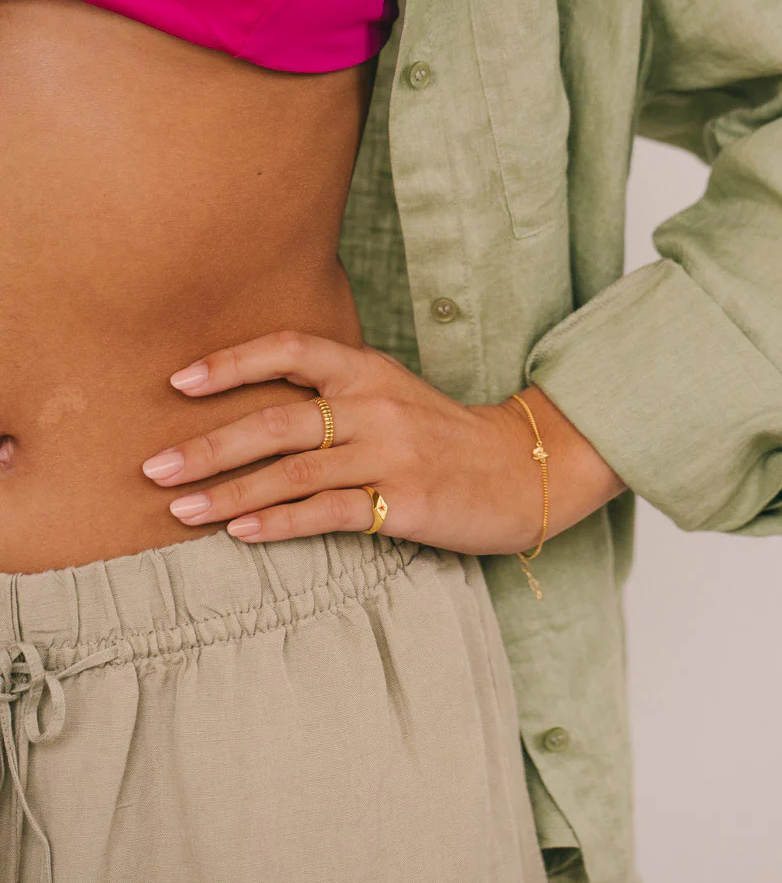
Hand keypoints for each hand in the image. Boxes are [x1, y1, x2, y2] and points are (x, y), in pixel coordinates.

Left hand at [142, 331, 625, 551]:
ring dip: (228, 492)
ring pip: (292, 471)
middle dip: (208, 444)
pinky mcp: (404, 502)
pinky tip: (240, 534)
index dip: (231, 362)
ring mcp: (390, 454)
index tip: (178, 382)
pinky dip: (278, 523)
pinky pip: (328, 513)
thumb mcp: (394, 395)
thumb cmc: (448, 435)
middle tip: (154, 465)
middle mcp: (375, 405)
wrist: (525, 468)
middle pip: (275, 420)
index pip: (290, 349)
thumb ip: (336, 394)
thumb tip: (258, 413)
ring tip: (180, 508)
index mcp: (369, 371)